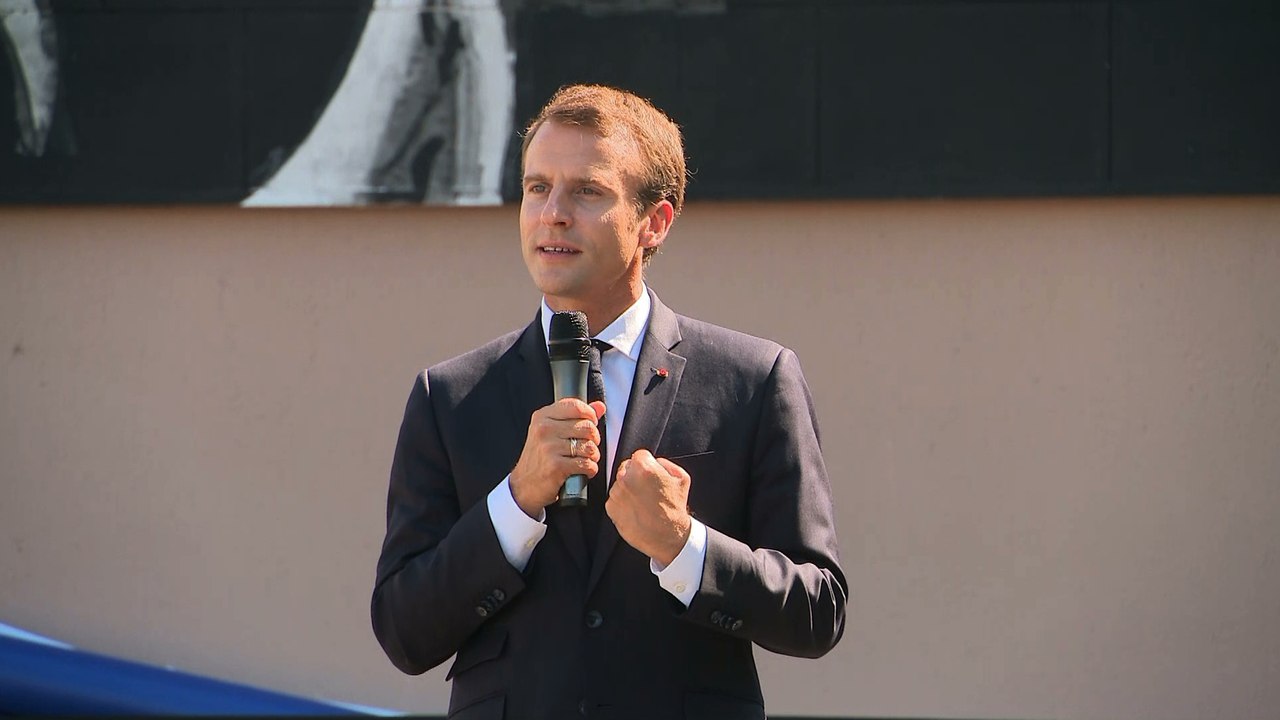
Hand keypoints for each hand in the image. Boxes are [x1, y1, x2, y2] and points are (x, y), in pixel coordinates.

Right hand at [509, 398, 605, 517]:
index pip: (576, 406)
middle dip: (593, 440)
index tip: (590, 424)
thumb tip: (600, 406)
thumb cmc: (539, 458)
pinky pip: (587, 464)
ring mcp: (549, 447)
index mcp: (542, 417)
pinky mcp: (556, 466)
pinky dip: (589, 470)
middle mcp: (544, 429)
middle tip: (586, 447)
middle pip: (587, 427)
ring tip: (584, 460)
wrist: (523, 486)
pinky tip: (582, 471)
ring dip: (593, 457)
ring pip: (589, 447)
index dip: (590, 415)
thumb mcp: (551, 432)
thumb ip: (575, 417)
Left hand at [607, 450, 691, 565]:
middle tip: (648, 490)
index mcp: (644, 468)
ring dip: (628, 489)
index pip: (640, 455)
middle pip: (627, 468)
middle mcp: (626, 478)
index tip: (651, 475)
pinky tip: (636, 510)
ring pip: (620, 483)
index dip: (648, 464)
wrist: (667, 536)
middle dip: (636, 475)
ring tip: (643, 502)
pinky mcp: (611, 507)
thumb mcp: (681, 478)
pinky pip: (615, 498)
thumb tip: (654, 461)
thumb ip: (665, 463)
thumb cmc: (675, 508)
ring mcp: (617, 493)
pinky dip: (623, 503)